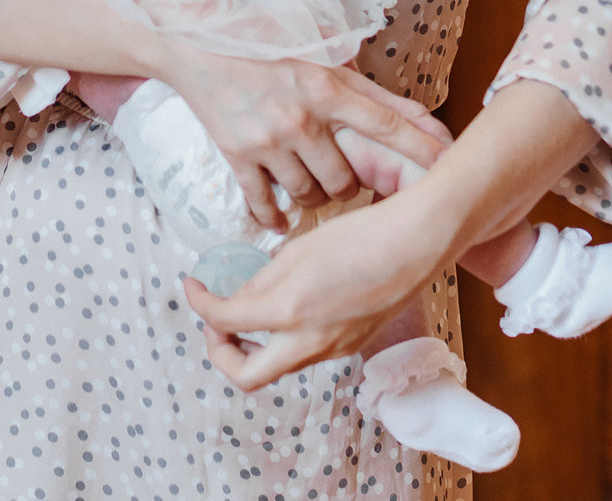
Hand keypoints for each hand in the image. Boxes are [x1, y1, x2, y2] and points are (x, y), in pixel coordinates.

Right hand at [155, 50, 449, 229]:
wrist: (196, 44)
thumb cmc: (267, 46)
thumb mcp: (323, 59)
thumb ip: (372, 91)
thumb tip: (422, 119)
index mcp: (325, 87)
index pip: (386, 125)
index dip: (419, 149)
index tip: (448, 167)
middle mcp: (299, 117)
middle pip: (344, 182)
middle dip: (349, 188)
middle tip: (345, 179)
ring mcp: (267, 140)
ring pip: (307, 196)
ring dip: (313, 198)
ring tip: (310, 184)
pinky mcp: (236, 155)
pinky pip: (263, 203)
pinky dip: (275, 217)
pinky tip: (282, 220)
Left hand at [183, 189, 447, 389]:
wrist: (416, 244)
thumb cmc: (360, 236)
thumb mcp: (298, 249)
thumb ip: (262, 279)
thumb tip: (238, 298)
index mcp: (290, 311)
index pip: (224, 321)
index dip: (199, 304)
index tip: (194, 286)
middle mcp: (310, 342)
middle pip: (247, 376)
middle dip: (221, 353)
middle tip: (216, 323)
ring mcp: (334, 350)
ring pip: (277, 366)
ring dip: (254, 346)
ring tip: (249, 309)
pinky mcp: (351, 346)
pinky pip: (305, 354)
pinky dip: (284, 339)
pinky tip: (288, 308)